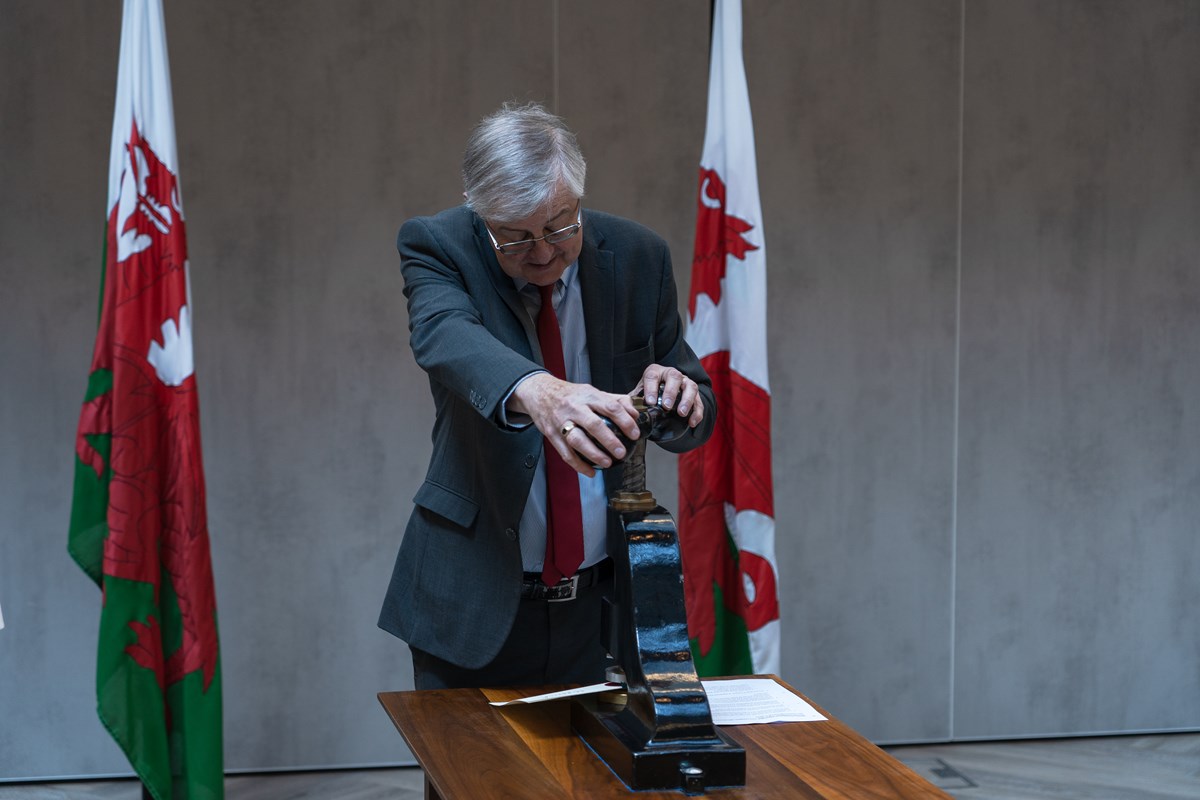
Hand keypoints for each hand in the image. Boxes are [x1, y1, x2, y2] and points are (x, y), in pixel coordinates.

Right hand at [509, 373, 640, 476]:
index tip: (635, 433)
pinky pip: (565, 453)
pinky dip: (578, 465)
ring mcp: (561, 422)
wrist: (539, 392)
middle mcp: (574, 408)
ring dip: (593, 454)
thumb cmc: (570, 394)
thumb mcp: (592, 391)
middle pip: (593, 424)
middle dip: (609, 440)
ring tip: (607, 463)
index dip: (625, 421)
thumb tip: (634, 414)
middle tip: (621, 452)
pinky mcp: (552, 434)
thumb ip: (615, 400)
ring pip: (577, 440)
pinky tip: (590, 471)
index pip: (610, 407)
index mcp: (588, 395)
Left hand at [632, 364, 705, 429]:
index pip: (652, 376)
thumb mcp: (639, 395)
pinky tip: (692, 423)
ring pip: (690, 386)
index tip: (650, 402)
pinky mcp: (694, 394)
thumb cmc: (648, 394)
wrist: (662, 395)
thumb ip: (633, 401)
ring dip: (687, 400)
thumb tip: (626, 412)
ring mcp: (685, 382)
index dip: (651, 388)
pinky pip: (699, 401)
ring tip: (681, 413)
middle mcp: (671, 374)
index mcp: (655, 372)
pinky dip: (697, 412)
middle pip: (674, 377)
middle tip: (667, 406)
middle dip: (671, 392)